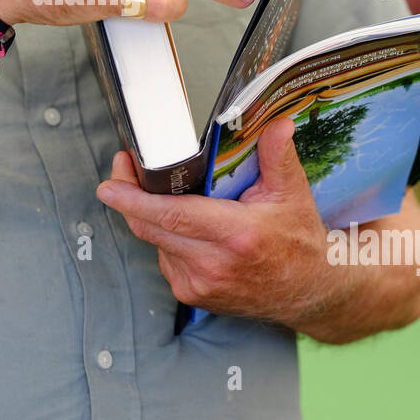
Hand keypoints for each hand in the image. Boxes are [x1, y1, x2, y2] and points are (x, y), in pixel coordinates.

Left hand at [96, 115, 347, 327]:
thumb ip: (278, 157)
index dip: (134, 199)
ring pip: (155, 241)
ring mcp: (199, 284)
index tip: (109, 184)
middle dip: (130, 198)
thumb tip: (278, 124)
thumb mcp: (294, 194)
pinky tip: (189, 229)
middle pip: (151, 227)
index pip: (172, 215)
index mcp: (236, 235)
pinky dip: (169, 239)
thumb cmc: (299, 241)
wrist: (309, 293)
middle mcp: (213, 264)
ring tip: (171, 197)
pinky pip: (165, 257)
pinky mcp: (192, 294)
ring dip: (154, 218)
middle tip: (124, 169)